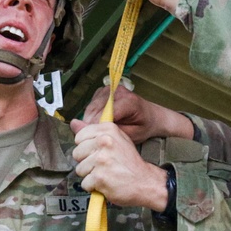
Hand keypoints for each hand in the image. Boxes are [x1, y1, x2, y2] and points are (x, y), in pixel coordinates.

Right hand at [71, 85, 192, 144]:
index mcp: (128, 101)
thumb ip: (107, 130)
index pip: (102, 115)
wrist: (152, 116)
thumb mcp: (130, 135)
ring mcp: (110, 89)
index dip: (94, 129)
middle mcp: (117, 91)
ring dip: (91, 121)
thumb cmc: (143, 127)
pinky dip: (92, 115)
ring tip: (100, 132)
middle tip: (95, 139)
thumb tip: (77, 126)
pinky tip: (101, 123)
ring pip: (90, 108)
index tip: (93, 141)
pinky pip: (91, 104)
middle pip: (93, 110)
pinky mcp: (104, 91)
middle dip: (91, 126)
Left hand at [73, 122, 168, 210]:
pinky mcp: (99, 177)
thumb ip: (94, 132)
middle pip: (77, 153)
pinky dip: (94, 187)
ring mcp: (101, 160)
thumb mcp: (116, 140)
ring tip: (105, 174)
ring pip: (79, 169)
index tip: (97, 152)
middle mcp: (104, 142)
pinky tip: (106, 183)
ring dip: (90, 175)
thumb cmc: (130, 162)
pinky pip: (85, 183)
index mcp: (108, 130)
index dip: (86, 147)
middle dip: (86, 162)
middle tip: (102, 165)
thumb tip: (73, 123)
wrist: (145, 182)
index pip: (79, 136)